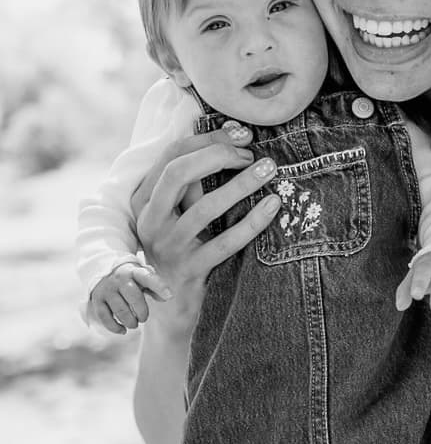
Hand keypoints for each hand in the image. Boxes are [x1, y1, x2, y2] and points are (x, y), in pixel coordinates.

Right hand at [88, 261, 171, 335]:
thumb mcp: (143, 278)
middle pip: (133, 297)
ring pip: (120, 310)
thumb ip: (155, 287)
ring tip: (134, 324)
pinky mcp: (97, 300)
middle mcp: (120, 279)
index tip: (170, 296)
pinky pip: (105, 317)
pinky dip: (115, 327)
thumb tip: (167, 297)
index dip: (160, 286)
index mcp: (134, 272)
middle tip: (143, 318)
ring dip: (130, 321)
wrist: (103, 272)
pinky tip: (123, 330)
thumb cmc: (131, 279)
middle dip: (142, 311)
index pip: (148, 277)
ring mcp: (107, 289)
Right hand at [130, 123, 280, 333]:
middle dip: (218, 154)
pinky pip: (225, 243)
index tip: (242, 133)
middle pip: (178, 173)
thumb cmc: (185, 248)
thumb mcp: (181, 212)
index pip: (172, 155)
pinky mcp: (189, 271)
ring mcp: (167, 248)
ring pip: (205, 208)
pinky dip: (252, 222)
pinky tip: (273, 206)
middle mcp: (150, 221)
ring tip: (269, 169)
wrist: (172, 309)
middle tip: (252, 153)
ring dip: (241, 185)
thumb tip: (236, 137)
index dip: (208, 138)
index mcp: (145, 199)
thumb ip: (195, 181)